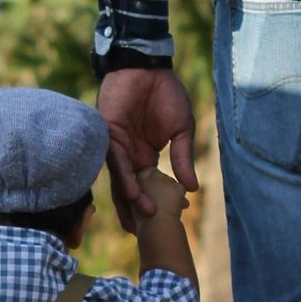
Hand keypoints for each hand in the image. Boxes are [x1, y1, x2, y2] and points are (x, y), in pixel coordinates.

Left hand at [97, 66, 196, 219]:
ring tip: (143, 218)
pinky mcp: (108, 134)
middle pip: (130, 189)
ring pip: (122, 179)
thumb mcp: (182, 129)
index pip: (149, 186)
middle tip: (143, 235)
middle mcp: (129, 155)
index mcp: (145, 155)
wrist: (148, 66)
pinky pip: (116, 161)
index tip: (170, 220)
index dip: (156, 202)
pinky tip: (133, 192)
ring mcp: (118, 146)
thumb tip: (192, 188)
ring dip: (131, 199)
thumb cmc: (165, 94)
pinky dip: (125, 177)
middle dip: (134, 212)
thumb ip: (183, 158)